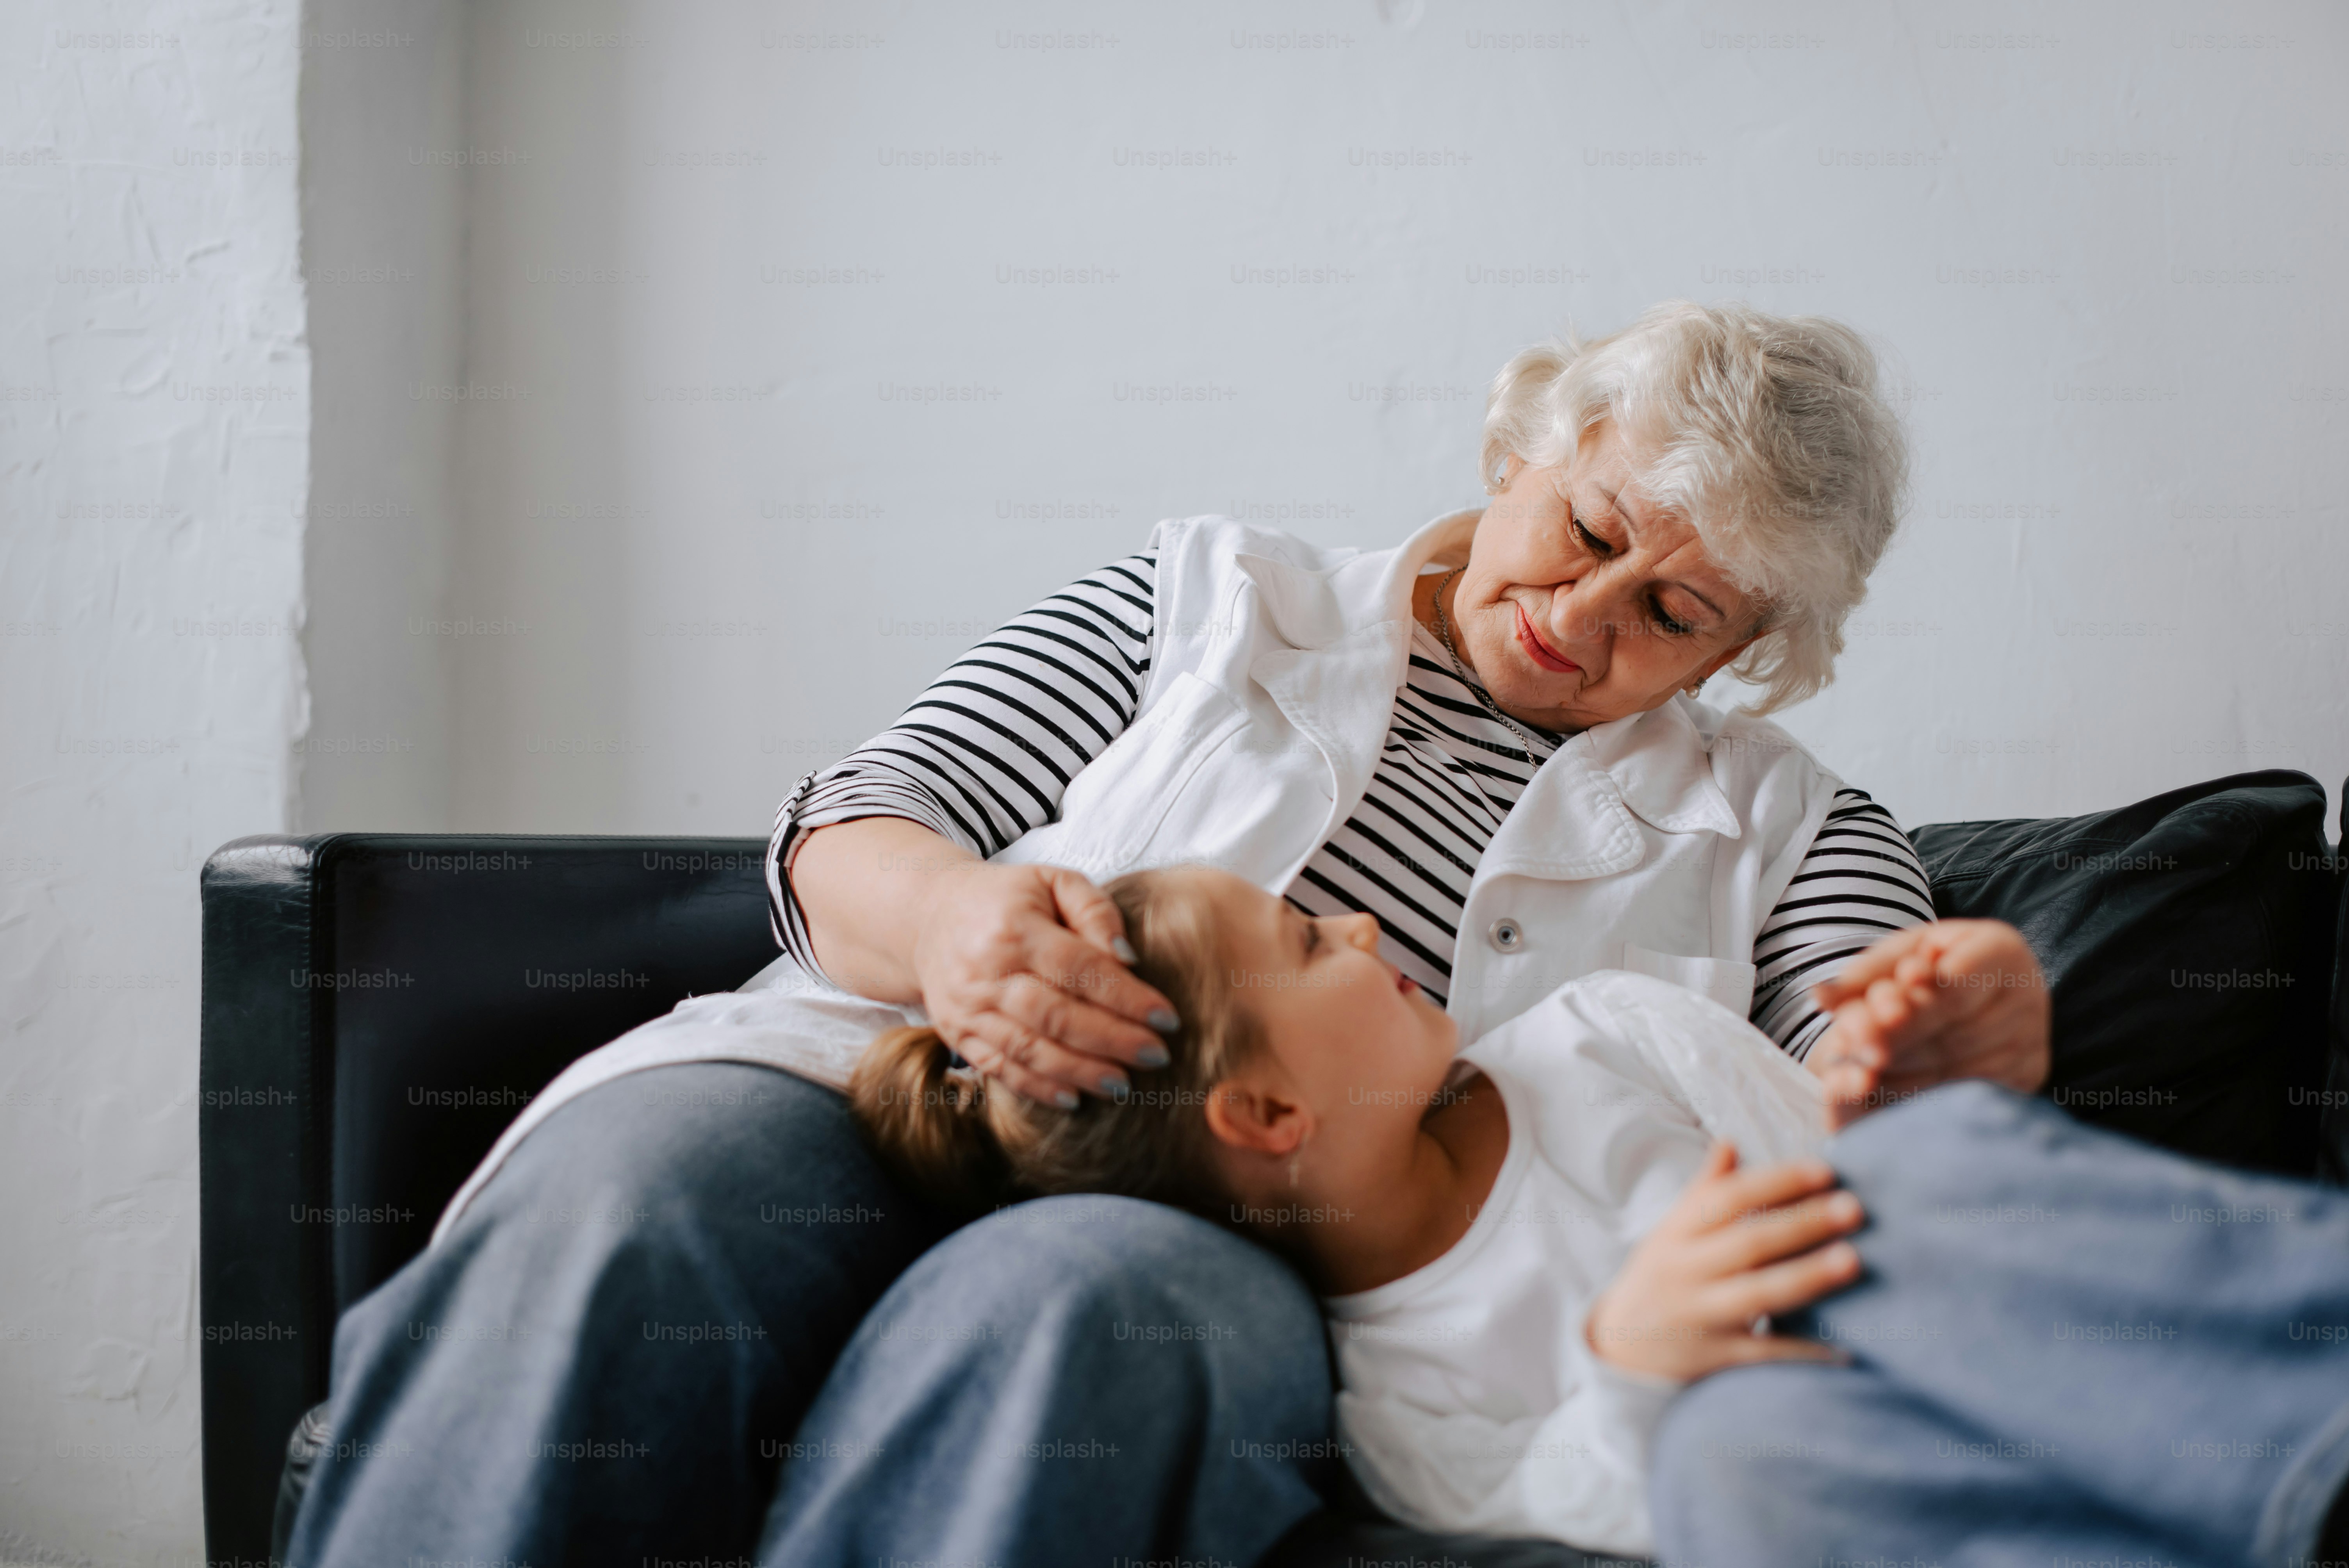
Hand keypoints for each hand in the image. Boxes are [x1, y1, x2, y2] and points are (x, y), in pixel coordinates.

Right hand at [909, 859, 1179, 1107]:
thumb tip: (1128, 958)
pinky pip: (998, 1068)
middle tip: (1155, 1056)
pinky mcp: (956, 1034)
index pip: (1079, 968)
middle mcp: (986, 971)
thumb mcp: (1052, 881)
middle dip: (1110, 1039)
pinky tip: (1073, 1098)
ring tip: (1122, 1084)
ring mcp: (967, 1007)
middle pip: (1055, 1014)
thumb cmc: (1007, 898)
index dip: (1125, 996)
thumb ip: (1095, 910)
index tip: (1167, 1018)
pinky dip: (1036, 1087)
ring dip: (1079, 1071)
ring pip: (1027, 1048)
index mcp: (1014, 927)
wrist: (929, 917)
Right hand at [1586, 1144, 1864, 1381]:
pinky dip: (1802, 1351)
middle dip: (1803, 1224)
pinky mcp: (1716, 1359)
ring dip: (1807, 1277)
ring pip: (1757, 1295)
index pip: (1727, 1199)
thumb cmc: (1662, 1277)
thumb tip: (1730, 1142)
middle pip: (1748, 1243)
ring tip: (1855, 1261)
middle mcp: (1686, 1272)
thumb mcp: (1670, 1232)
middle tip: (1854, 1207)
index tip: (1825, 1170)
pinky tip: (1845, 1346)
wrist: (1620, 1349)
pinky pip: (1764, 1354)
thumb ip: (1703, 1192)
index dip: (1776, 1182)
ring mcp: (1700, 1317)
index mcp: (1677, 1234)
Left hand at [1807, 919, 2051, 1129]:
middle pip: (1955, 1033)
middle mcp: (2030, 997)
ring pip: (1961, 1069)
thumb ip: (1862, 976)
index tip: (1865, 1029)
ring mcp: (2034, 1042)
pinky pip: (1971, 1093)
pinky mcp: (2028, 1077)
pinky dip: (1927, 1098)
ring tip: (1860, 1084)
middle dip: (1899, 1048)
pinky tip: (1887, 1102)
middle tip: (1853, 1063)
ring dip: (1907, 1080)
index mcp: (2002, 950)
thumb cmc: (1932, 962)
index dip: (1911, 1011)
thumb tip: (1820, 997)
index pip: (1953, 988)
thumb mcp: (1897, 955)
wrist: (1983, 987)